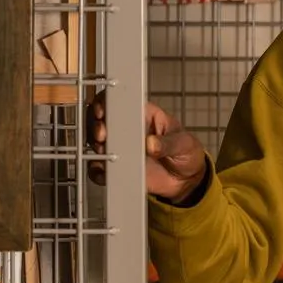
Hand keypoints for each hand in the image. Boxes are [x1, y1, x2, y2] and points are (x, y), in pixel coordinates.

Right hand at [86, 92, 207, 200]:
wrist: (187, 181)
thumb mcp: (184, 143)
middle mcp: (127, 130)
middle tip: (102, 135)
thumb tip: (151, 143)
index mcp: (143, 115)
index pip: (119, 101)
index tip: (102, 111)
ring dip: (95, 147)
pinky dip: (97, 171)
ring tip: (106, 153)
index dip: (106, 102)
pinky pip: (100, 169)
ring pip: (96, 143)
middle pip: (100, 120)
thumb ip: (168, 143)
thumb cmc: (186, 153)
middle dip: (96, 125)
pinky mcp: (119, 168)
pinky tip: (105, 172)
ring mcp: (121, 149)